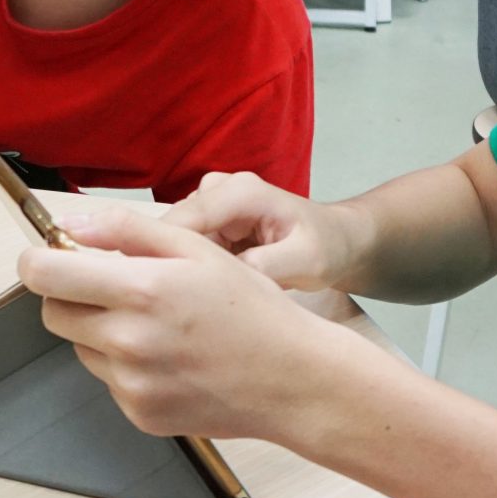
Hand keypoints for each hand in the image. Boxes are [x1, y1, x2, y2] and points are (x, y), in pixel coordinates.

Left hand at [17, 208, 355, 442]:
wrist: (292, 380)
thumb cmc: (252, 308)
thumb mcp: (196, 249)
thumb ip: (126, 230)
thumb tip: (69, 226)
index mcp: (142, 291)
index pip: (46, 275)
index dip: (37, 260)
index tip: (46, 256)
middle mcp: (129, 342)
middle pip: (55, 313)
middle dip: (71, 294)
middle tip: (115, 287)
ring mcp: (132, 385)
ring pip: (82, 347)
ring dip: (102, 331)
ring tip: (157, 325)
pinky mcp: (139, 414)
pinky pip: (110, 381)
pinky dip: (127, 366)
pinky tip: (171, 358)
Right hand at [163, 169, 368, 290]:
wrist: (337, 240)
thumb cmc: (327, 246)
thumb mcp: (307, 261)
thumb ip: (265, 266)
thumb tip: (224, 277)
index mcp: (241, 191)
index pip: (184, 220)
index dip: (164, 253)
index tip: (160, 292)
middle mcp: (219, 189)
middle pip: (173, 230)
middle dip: (175, 266)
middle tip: (189, 307)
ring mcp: (211, 205)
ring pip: (175, 242)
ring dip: (185, 271)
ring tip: (209, 300)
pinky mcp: (209, 222)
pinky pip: (185, 249)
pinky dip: (193, 271)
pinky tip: (213, 291)